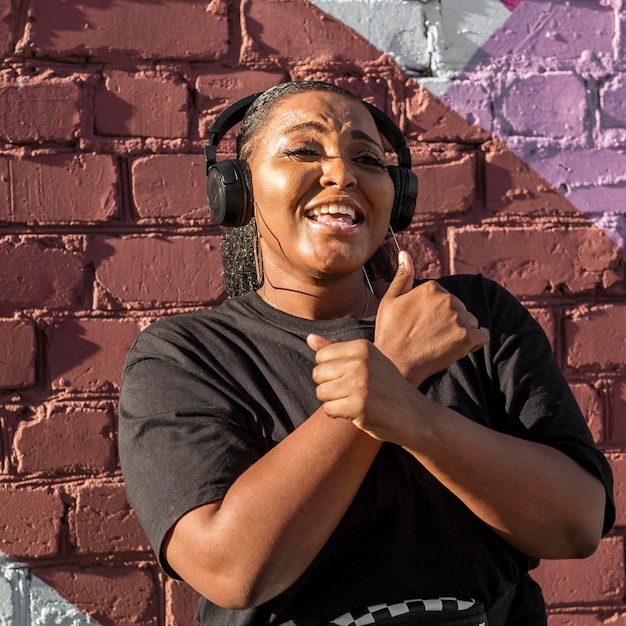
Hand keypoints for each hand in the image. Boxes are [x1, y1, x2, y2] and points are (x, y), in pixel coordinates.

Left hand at [307, 334, 417, 441]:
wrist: (414, 415)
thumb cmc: (386, 387)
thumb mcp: (367, 361)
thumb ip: (336, 349)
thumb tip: (309, 338)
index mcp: (362, 347)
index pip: (321, 356)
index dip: (330, 371)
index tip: (351, 377)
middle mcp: (361, 361)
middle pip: (317, 374)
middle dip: (330, 387)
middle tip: (353, 392)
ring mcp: (361, 383)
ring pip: (321, 393)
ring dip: (334, 402)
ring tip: (356, 401)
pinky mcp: (360, 405)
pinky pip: (329, 410)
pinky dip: (339, 415)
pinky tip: (358, 413)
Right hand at [375, 251, 488, 385]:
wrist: (395, 363)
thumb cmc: (390, 332)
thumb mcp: (390, 300)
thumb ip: (402, 276)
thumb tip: (405, 254)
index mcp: (431, 287)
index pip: (445, 298)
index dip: (436, 313)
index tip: (424, 325)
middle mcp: (448, 299)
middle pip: (460, 309)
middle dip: (450, 321)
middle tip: (431, 337)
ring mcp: (459, 318)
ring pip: (471, 322)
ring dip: (461, 332)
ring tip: (441, 344)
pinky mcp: (467, 337)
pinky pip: (482, 336)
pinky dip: (474, 343)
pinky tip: (458, 349)